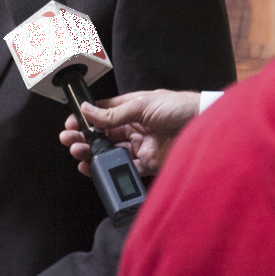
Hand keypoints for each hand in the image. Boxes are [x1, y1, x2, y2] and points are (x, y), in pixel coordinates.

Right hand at [58, 89, 204, 177]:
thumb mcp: (142, 105)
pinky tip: (95, 168)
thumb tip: (88, 110)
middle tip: (68, 141)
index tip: (71, 124)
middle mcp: (135, 126)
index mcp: (132, 107)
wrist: (205, 126)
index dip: (86, 117)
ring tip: (77, 154)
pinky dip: (110, 170)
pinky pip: (126, 168)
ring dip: (93, 153)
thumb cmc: (178, 108)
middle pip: (103, 133)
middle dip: (85, 136)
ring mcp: (141, 145)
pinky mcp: (149, 163)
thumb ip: (114, 114)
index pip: (103, 112)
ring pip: (111, 151)